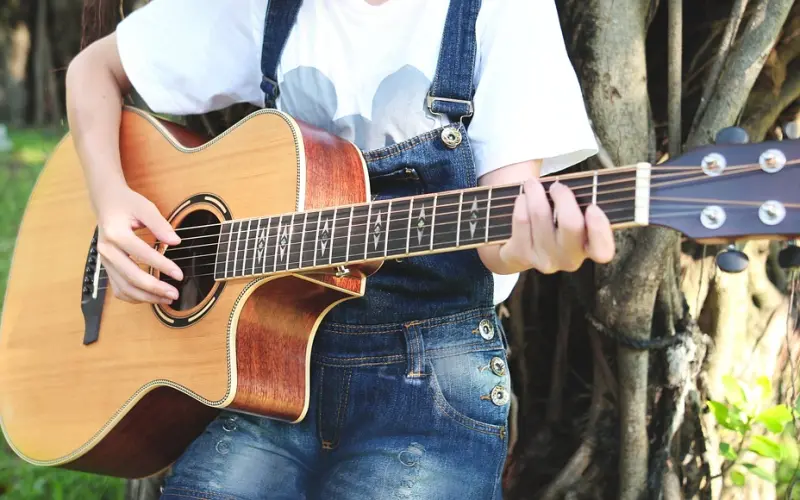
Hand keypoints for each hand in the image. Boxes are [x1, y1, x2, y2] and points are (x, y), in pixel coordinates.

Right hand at [95, 187, 183, 303]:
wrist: (106, 202)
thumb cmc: (126, 204)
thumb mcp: (145, 207)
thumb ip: (160, 224)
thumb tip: (175, 241)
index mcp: (115, 233)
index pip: (142, 254)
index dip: (162, 266)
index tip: (179, 274)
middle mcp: (107, 250)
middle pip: (131, 276)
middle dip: (154, 288)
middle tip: (174, 293)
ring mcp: (105, 261)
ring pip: (123, 287)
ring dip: (146, 297)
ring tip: (166, 298)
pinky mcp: (107, 267)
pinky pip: (118, 289)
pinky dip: (133, 297)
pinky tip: (150, 297)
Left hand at [479, 177, 614, 274]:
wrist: (521, 246)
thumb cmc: (556, 222)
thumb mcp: (576, 215)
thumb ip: (583, 203)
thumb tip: (578, 184)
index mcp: (590, 250)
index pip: (602, 251)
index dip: (599, 229)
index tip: (592, 207)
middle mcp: (569, 260)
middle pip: (571, 224)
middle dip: (563, 197)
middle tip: (556, 185)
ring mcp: (545, 260)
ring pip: (541, 215)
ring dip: (536, 193)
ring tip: (532, 184)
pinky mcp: (522, 254)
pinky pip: (522, 219)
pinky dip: (522, 203)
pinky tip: (523, 198)